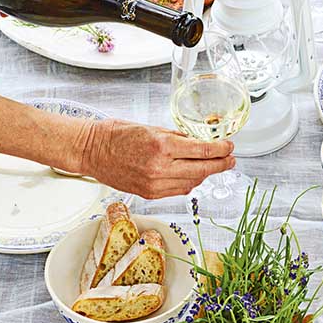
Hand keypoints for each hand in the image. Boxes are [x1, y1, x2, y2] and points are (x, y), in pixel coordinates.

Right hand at [77, 118, 234, 198]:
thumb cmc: (115, 135)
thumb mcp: (149, 127)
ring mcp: (155, 184)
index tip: (230, 147)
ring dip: (204, 174)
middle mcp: (160, 168)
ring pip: (192, 183)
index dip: (221, 150)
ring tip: (211, 166)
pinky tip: (191, 175)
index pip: (203, 151)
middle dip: (220, 165)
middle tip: (231, 160)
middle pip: (203, 170)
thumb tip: (196, 142)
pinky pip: (178, 190)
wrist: (92, 151)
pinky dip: (188, 182)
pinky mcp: (150, 194)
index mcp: (162, 146)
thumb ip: (175, 137)